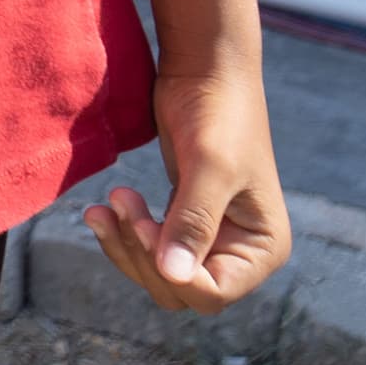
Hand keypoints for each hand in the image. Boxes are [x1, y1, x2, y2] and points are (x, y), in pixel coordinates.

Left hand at [88, 65, 289, 311]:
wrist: (205, 71)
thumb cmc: (219, 113)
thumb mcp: (210, 167)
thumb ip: (193, 222)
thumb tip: (173, 277)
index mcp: (263, 248)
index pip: (212, 293)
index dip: (170, 271)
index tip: (141, 225)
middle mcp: (240, 251)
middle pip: (179, 288)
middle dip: (141, 255)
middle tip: (118, 205)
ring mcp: (211, 237)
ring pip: (158, 272)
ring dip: (126, 246)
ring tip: (102, 206)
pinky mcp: (183, 218)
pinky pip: (149, 247)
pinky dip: (124, 233)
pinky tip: (101, 209)